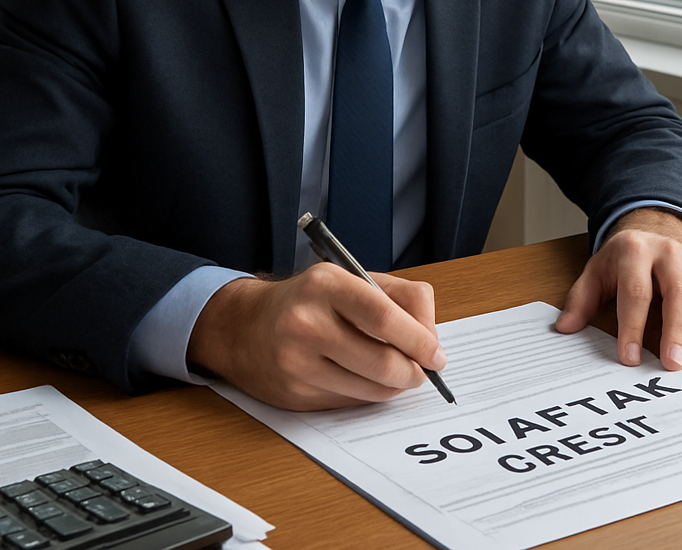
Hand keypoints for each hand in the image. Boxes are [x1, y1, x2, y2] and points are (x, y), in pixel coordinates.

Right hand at [186, 265, 446, 409]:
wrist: (245, 326)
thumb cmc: (311, 299)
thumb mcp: (353, 278)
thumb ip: (400, 298)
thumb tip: (432, 339)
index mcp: (326, 284)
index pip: (384, 316)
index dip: (419, 339)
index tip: (437, 354)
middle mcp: (306, 322)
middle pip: (381, 361)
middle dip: (413, 372)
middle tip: (422, 371)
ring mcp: (296, 362)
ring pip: (370, 389)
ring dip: (394, 387)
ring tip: (397, 373)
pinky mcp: (293, 395)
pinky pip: (350, 403)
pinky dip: (368, 395)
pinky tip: (363, 379)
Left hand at [555, 209, 681, 370]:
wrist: (653, 227)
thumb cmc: (623, 259)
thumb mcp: (596, 272)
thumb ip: (581, 299)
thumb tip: (564, 329)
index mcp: (635, 252)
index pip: (635, 291)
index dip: (632, 326)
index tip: (629, 359)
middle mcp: (669, 254)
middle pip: (677, 291)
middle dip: (675, 329)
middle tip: (673, 364)